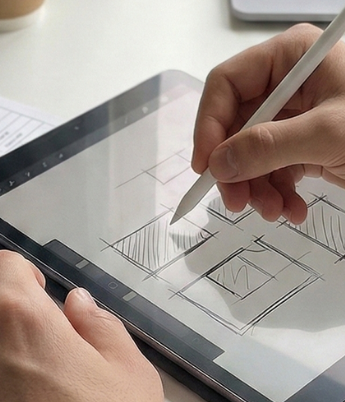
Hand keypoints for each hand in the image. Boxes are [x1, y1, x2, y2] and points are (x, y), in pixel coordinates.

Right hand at [192, 23, 344, 222]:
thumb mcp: (324, 134)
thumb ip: (267, 147)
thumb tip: (220, 163)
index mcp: (291, 58)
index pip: (228, 85)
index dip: (210, 126)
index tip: (207, 167)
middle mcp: (291, 83)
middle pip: (236, 127)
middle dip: (237, 170)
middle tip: (237, 203)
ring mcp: (299, 116)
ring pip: (253, 156)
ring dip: (258, 191)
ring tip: (275, 213)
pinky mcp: (308, 144)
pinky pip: (275, 171)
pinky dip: (278, 196)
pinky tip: (293, 210)